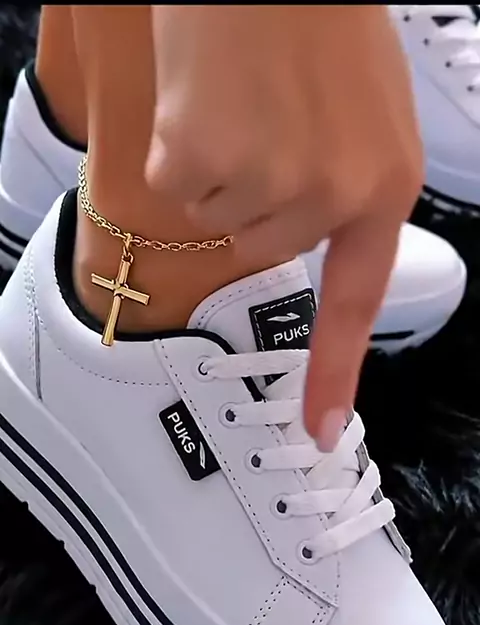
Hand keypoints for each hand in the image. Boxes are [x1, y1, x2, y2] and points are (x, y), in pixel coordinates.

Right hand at [145, 5, 422, 448]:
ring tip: (239, 91)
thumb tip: (311, 222)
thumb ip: (348, 182)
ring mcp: (268, 185)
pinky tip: (204, 91)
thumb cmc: (319, 13)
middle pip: (259, 244)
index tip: (320, 431)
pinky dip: (175, 141)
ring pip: (213, 213)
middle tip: (260, 113)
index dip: (333, 373)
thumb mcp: (368, 109)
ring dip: (213, 159)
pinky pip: (173, 182)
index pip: (355, 303)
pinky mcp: (206, 164)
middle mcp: (331, 198)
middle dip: (247, 191)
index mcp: (382, 185)